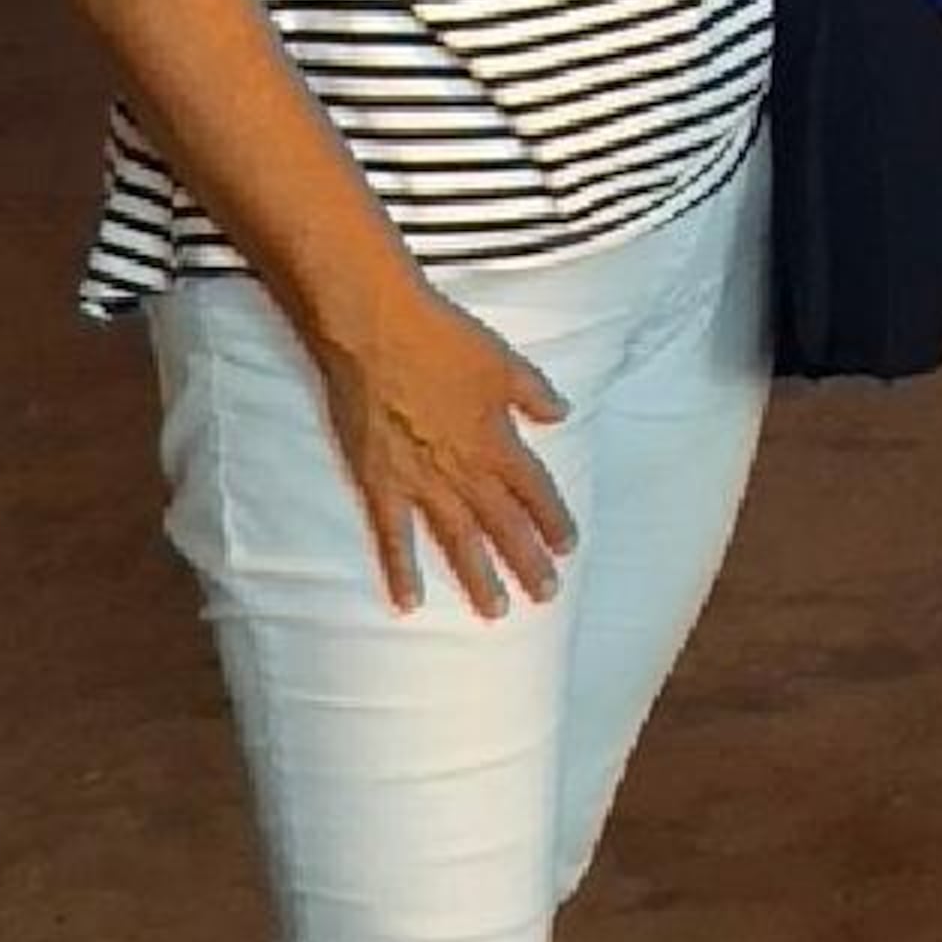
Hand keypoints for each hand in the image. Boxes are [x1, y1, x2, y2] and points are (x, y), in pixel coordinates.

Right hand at [307, 280, 575, 616]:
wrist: (374, 329)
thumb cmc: (440, 337)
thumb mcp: (503, 360)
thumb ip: (534, 393)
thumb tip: (562, 414)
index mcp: (498, 441)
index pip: (536, 491)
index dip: (553, 521)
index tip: (567, 548)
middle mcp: (465, 470)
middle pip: (504, 525)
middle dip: (527, 562)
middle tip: (546, 597)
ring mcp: (421, 482)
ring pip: (457, 540)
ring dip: (479, 577)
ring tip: (497, 612)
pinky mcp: (379, 483)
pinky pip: (392, 536)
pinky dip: (401, 571)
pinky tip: (410, 603)